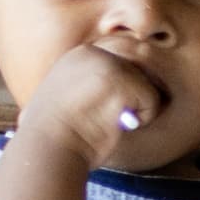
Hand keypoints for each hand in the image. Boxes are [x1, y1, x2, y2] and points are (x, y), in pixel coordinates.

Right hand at [18, 36, 173, 165]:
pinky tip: (117, 124)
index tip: (99, 111)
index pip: (123, 66)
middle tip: (105, 118)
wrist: (47, 148)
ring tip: (109, 121)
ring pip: (147, 86)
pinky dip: (142, 118)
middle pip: (138, 74)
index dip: (122, 94)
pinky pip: (152, 100)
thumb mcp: (70, 96)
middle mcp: (93, 52)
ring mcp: (105, 63)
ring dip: (136, 110)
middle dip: (131, 100)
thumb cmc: (58, 133)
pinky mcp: (118, 80)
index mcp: (80, 54)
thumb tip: (120, 89)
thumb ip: (93, 84)